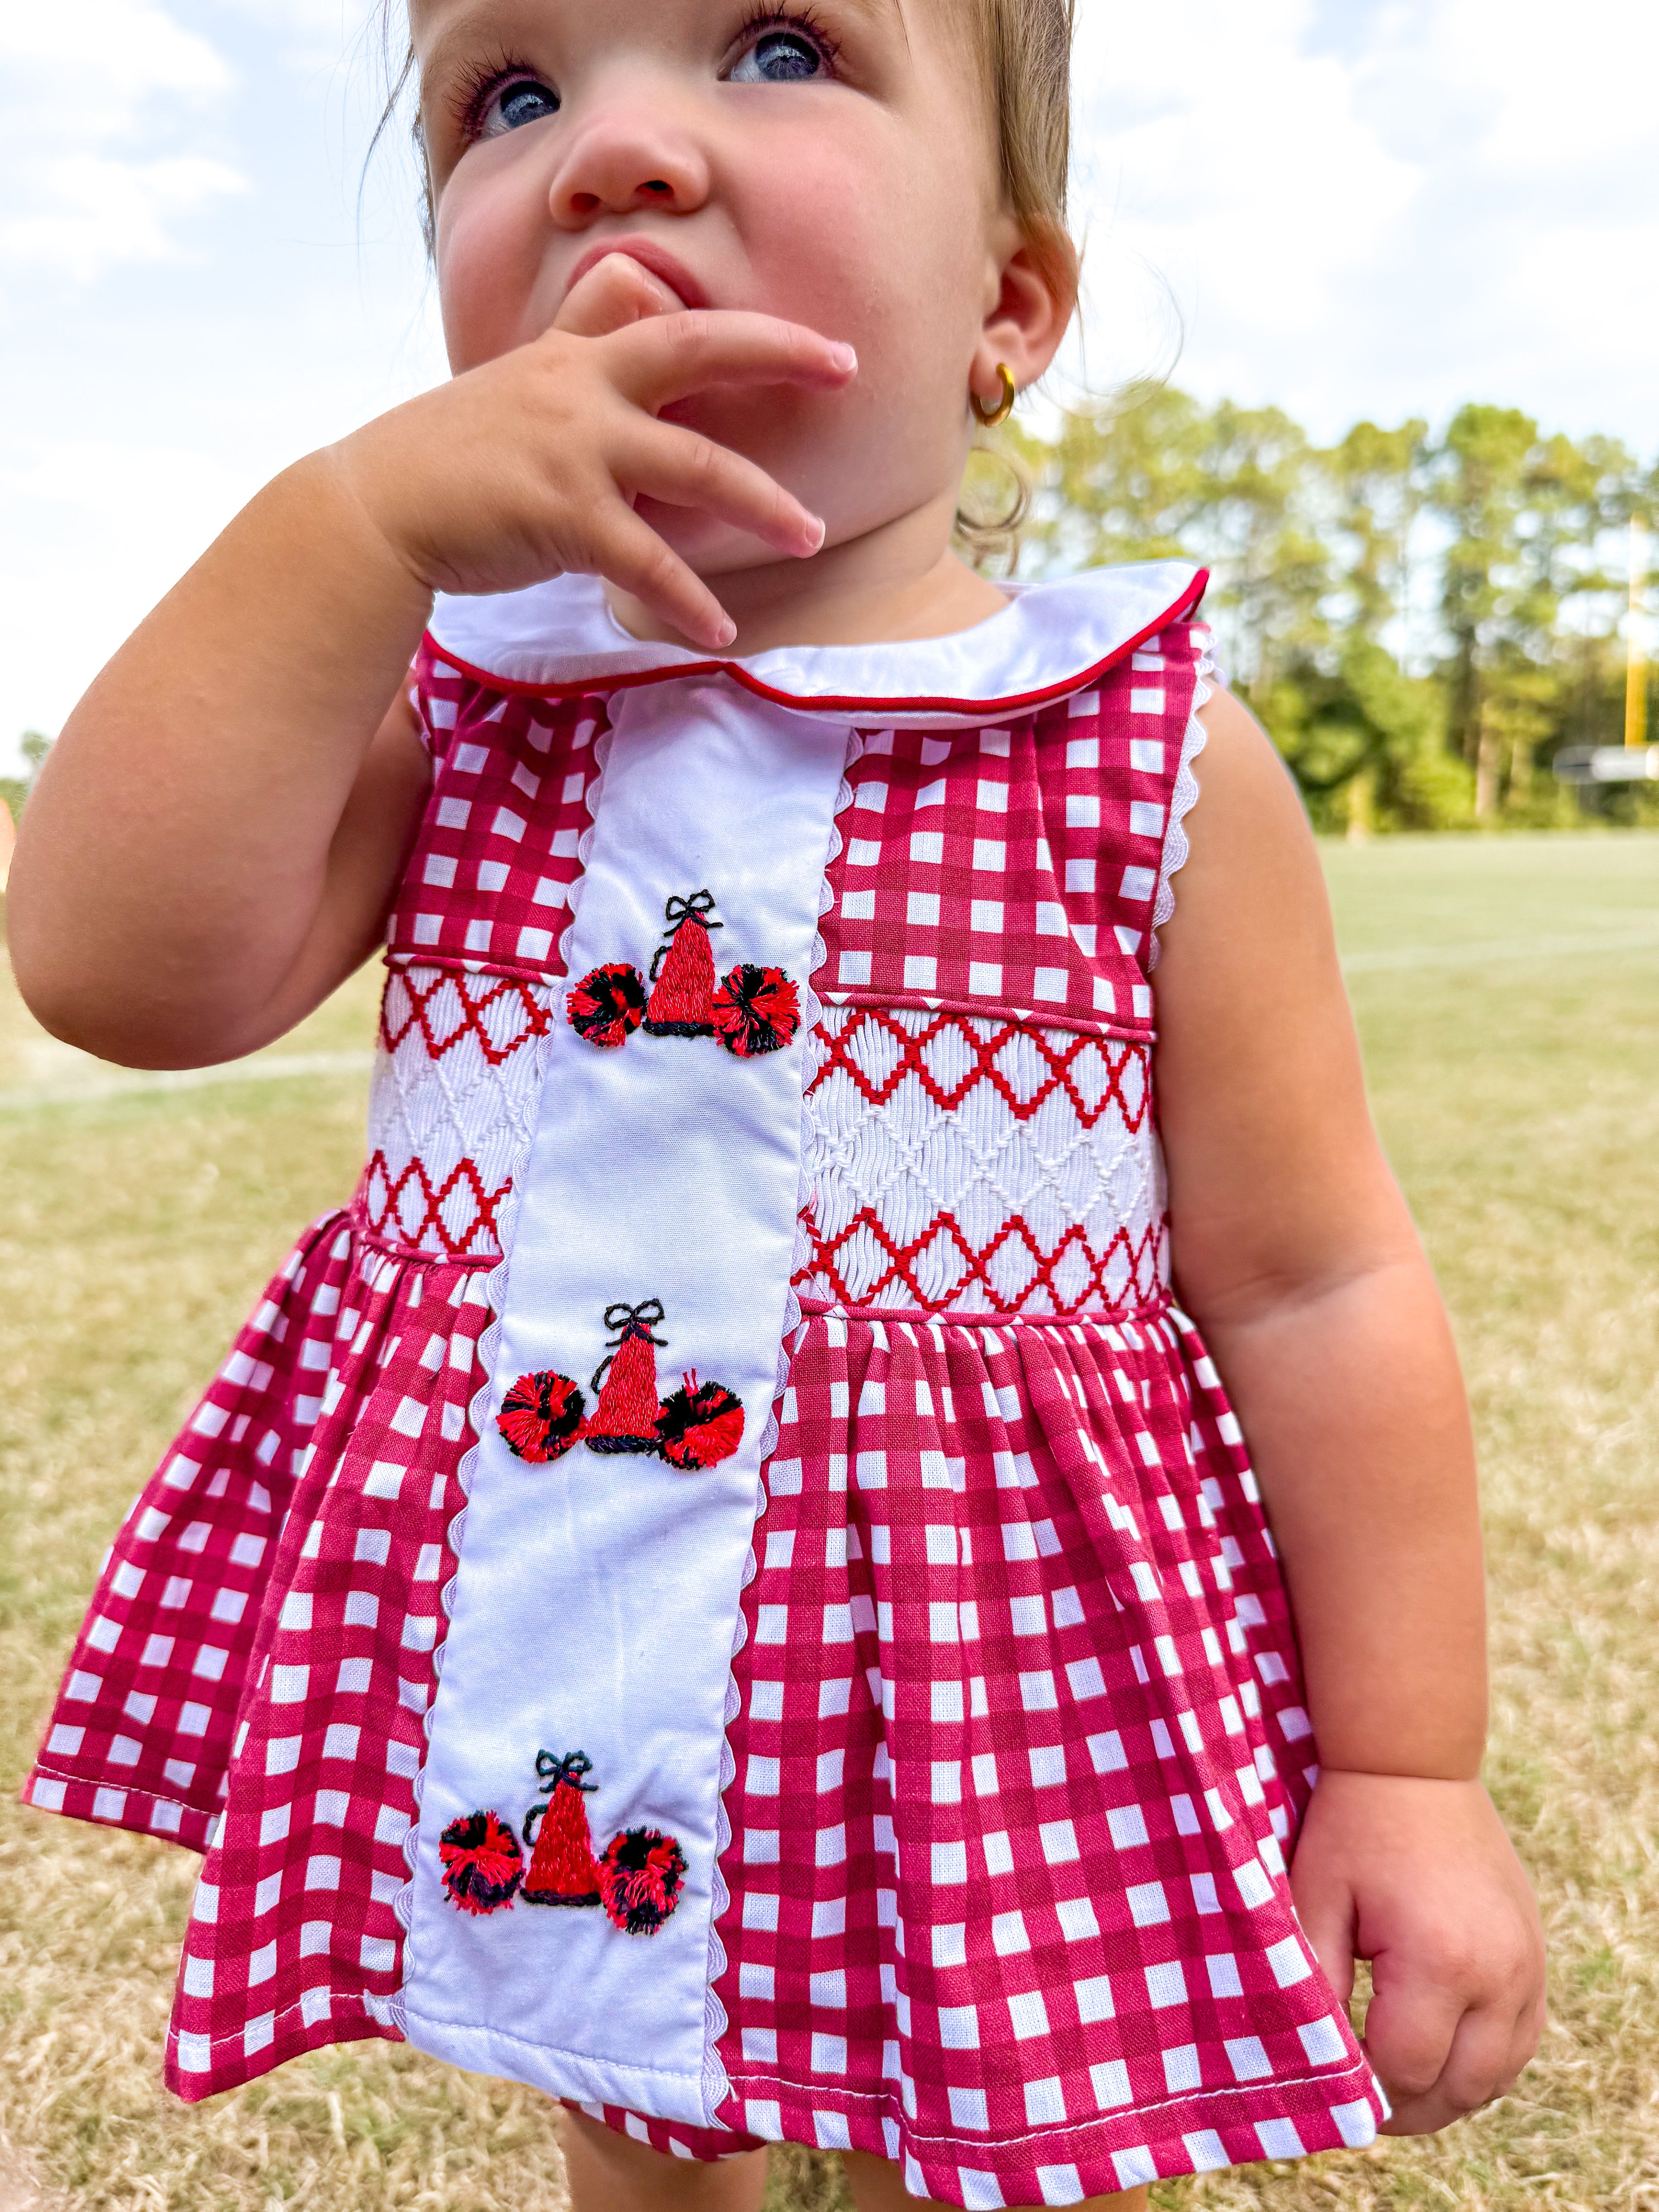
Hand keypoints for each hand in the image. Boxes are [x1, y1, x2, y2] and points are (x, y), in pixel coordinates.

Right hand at [328, 254, 856, 649]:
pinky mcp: (561, 514)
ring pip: (695, 467)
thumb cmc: (448, 460)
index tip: (824, 343)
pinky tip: (719, 630)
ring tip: (809, 535)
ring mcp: (572, 447)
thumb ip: (581, 343)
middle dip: (779, 353)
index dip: (752, 326)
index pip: (672, 318)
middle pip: (696, 351)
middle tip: (848, 372)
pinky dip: (688, 599)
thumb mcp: (518, 386)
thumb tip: (635, 298)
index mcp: (573, 358)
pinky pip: (647, 560)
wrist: (373, 510)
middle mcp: (580, 387)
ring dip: (761, 503)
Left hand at [1290, 1770, 1544, 2133]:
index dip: (1364, 2089)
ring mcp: (1527, 1967)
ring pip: (1498, 2076)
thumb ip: (1319, 1986)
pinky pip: (1521, 2042)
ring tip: (1398, 2087)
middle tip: (1362, 2102)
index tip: (1330, 2083)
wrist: (1415, 1765)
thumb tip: (1323, 2062)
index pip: (1405, 2068)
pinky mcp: (1535, 1957)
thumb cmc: (1354, 1828)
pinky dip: (1483, 2064)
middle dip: (1408, 2108)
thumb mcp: (1317, 1900)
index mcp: (1441, 1961)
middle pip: (1460, 2088)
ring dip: (1449, 2094)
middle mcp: (1499, 1974)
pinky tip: (1440, 2055)